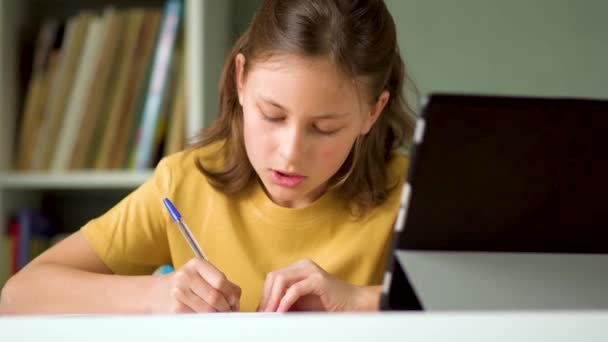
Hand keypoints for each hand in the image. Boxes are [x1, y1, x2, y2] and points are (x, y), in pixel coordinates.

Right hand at [147, 258, 240, 312]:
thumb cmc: (183, 285)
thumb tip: (236, 299)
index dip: (231, 294)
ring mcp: (178, 293)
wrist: (153, 294)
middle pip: (215, 297)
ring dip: (218, 316)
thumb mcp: (200, 276)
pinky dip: (207, 321)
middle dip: (226, 308)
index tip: (234, 302)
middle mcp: (186, 276)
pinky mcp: (175, 310)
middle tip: (228, 312)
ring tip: (218, 316)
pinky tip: (206, 319)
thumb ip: (221, 283)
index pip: (221, 280)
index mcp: (196, 264)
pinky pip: (198, 318)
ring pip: (208, 310)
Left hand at [257, 259, 378, 311]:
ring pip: (281, 279)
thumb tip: (265, 310)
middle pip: (274, 276)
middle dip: (266, 297)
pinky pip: (295, 288)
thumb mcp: (301, 303)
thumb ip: (285, 303)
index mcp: (298, 268)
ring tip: (270, 314)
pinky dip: (285, 301)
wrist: (354, 304)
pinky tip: (281, 311)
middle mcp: (303, 265)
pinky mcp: (318, 280)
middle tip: (263, 314)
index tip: (260, 311)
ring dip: (273, 299)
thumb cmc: (329, 304)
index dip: (264, 295)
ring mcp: (311, 270)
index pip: (272, 278)